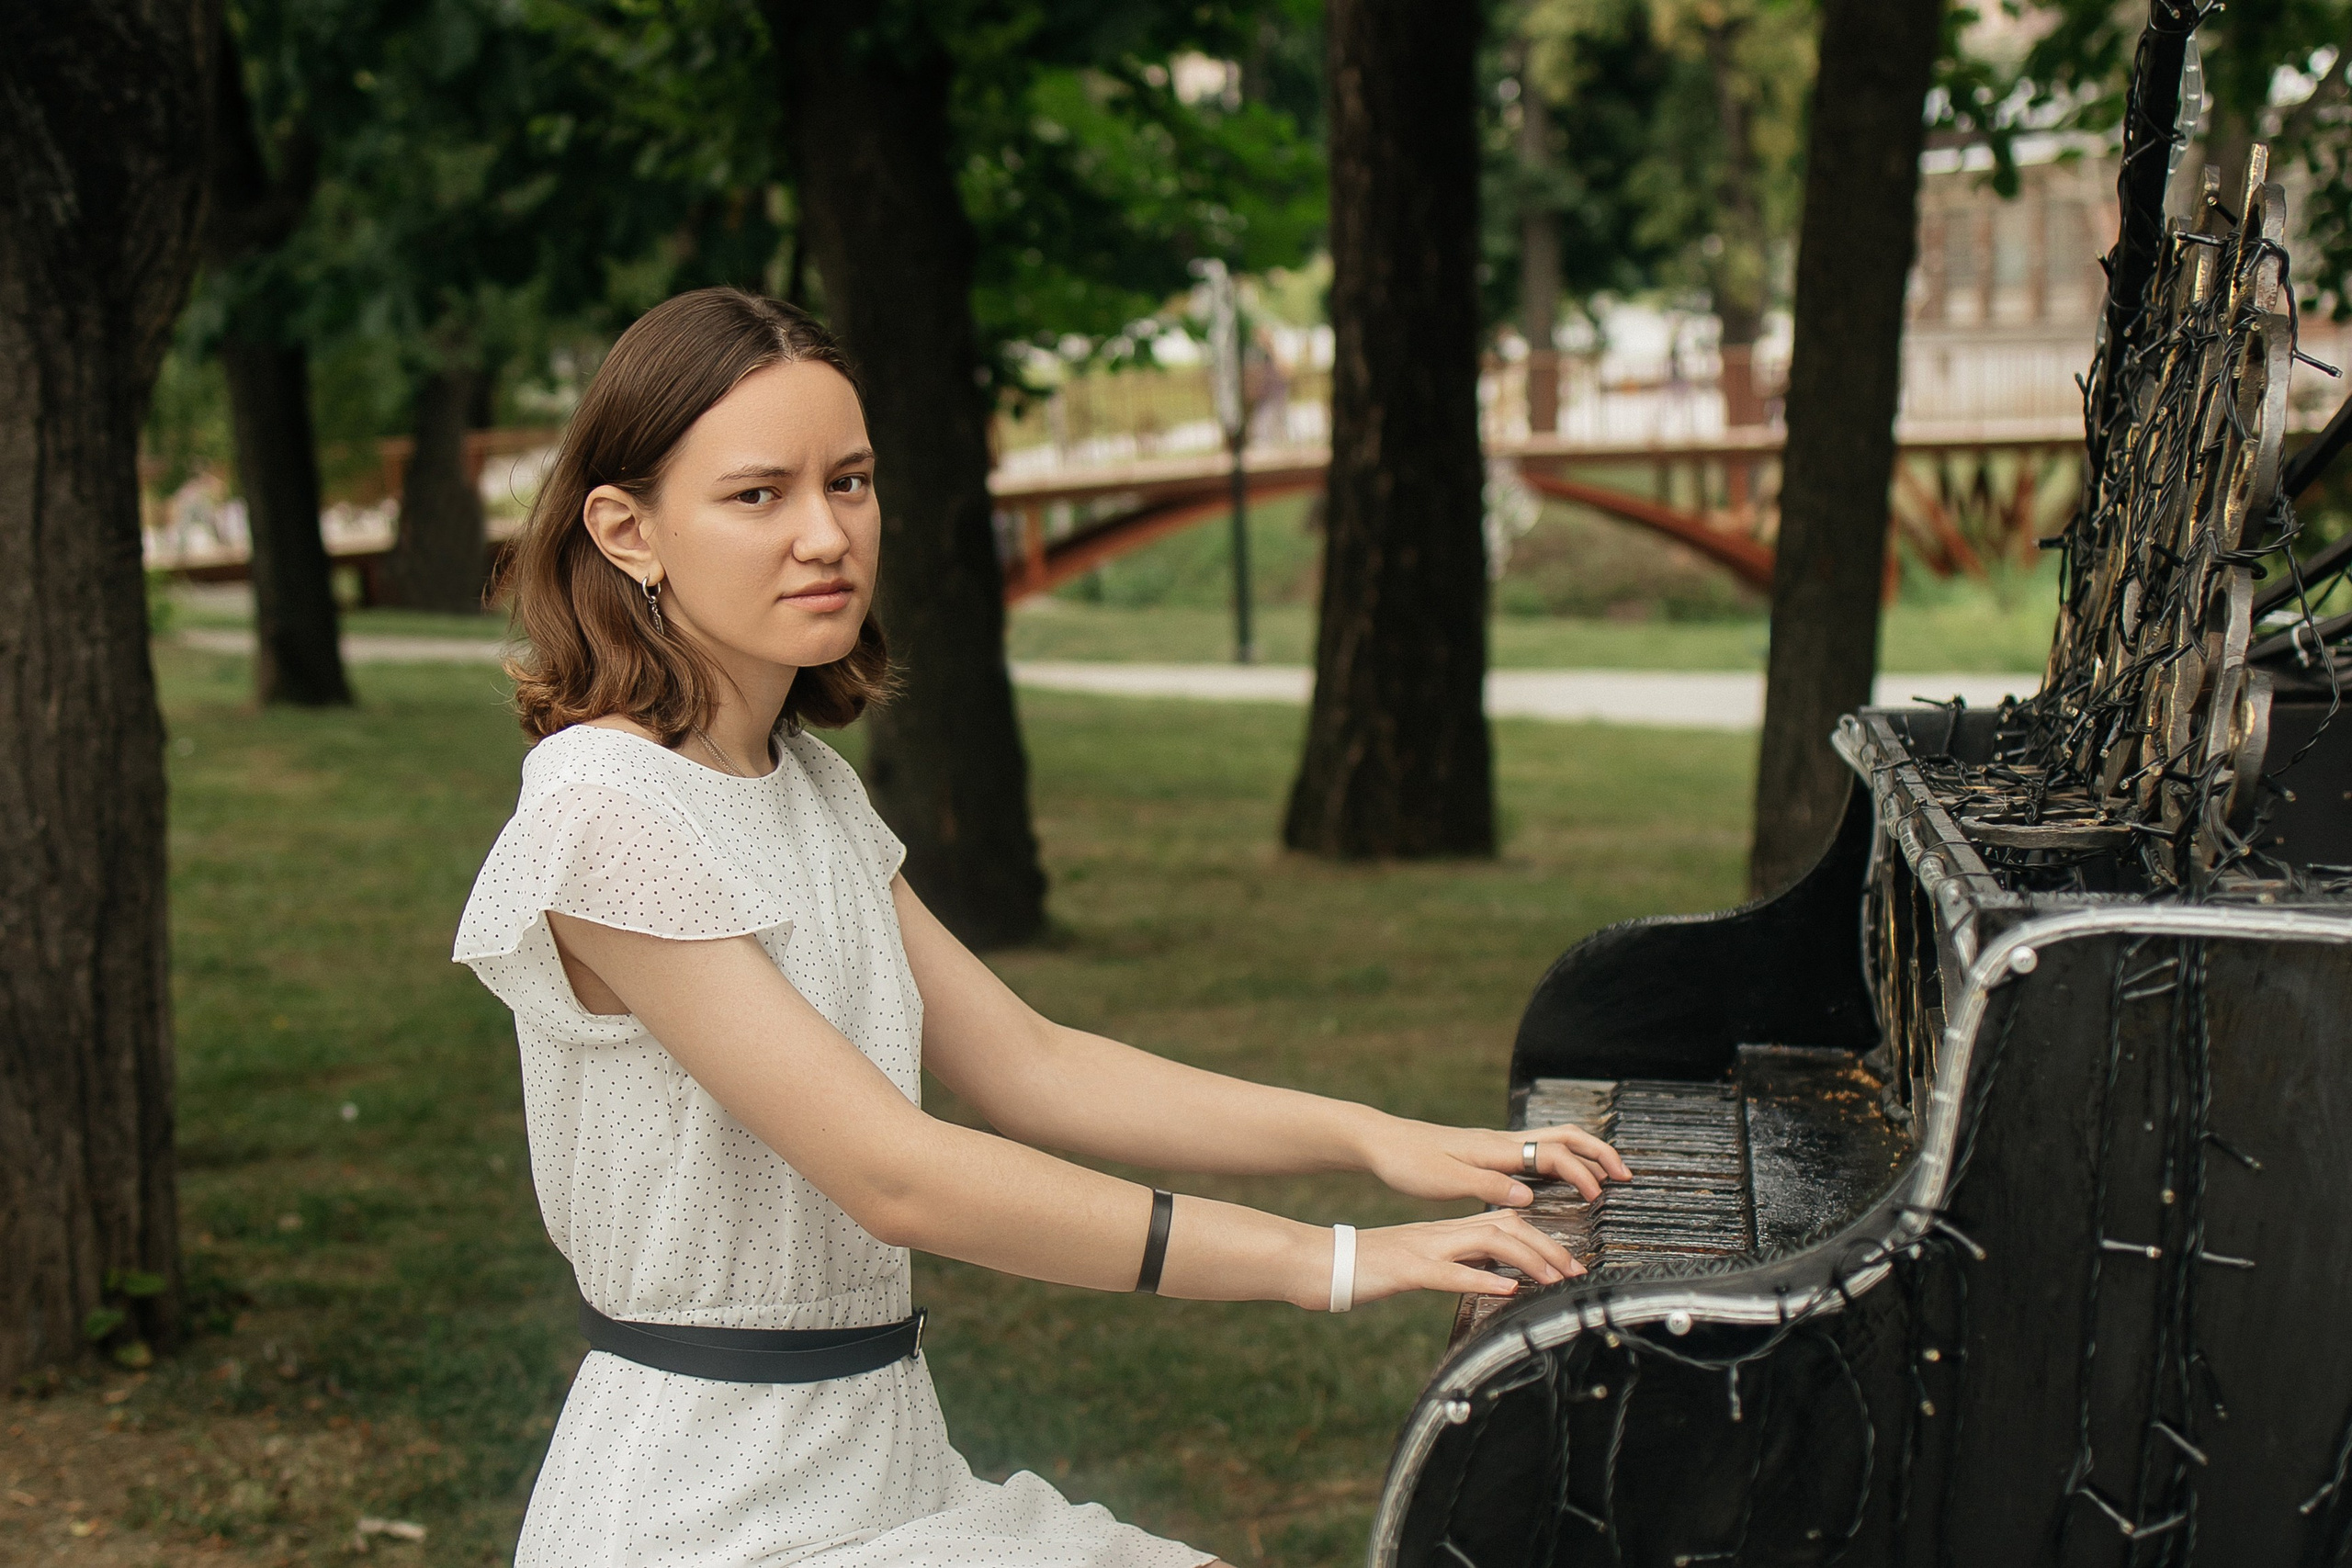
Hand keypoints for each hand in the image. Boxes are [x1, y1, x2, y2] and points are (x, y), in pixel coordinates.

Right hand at [1346, 1209, 1583, 1306]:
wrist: (1325, 1261)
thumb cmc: (1371, 1268)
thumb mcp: (1423, 1263)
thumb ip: (1458, 1263)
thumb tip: (1493, 1276)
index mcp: (1446, 1232)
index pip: (1505, 1222)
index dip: (1541, 1239)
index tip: (1569, 1263)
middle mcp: (1441, 1234)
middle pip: (1506, 1226)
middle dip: (1547, 1247)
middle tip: (1577, 1270)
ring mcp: (1425, 1249)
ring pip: (1487, 1242)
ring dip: (1526, 1259)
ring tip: (1554, 1278)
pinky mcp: (1407, 1269)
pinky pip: (1450, 1273)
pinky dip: (1481, 1280)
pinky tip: (1504, 1290)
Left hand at [1359, 1117, 1630, 1206]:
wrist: (1381, 1143)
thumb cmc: (1408, 1162)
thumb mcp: (1444, 1181)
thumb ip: (1488, 1187)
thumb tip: (1530, 1196)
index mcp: (1496, 1149)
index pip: (1553, 1154)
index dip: (1581, 1173)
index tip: (1598, 1196)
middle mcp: (1501, 1142)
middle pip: (1563, 1136)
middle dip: (1598, 1152)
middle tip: (1624, 1174)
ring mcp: (1495, 1145)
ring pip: (1552, 1140)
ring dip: (1583, 1154)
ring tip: (1604, 1175)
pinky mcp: (1487, 1152)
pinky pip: (1535, 1150)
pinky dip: (1560, 1159)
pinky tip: (1561, 1177)